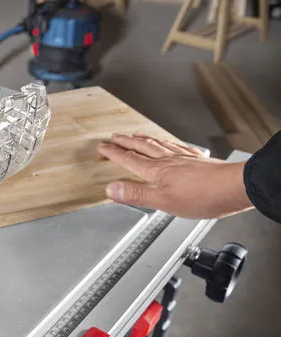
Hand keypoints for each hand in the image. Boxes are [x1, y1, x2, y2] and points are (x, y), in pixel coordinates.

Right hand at [97, 133, 251, 218]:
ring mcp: (183, 159)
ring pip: (158, 145)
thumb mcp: (164, 201)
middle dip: (125, 143)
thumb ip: (137, 195)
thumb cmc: (203, 196)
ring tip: (135, 135)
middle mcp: (168, 161)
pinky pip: (177, 147)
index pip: (129, 160)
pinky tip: (168, 143)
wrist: (235, 187)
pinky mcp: (197, 160)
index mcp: (157, 171)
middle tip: (113, 138)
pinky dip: (167, 142)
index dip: (113, 153)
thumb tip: (112, 189)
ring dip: (143, 139)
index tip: (102, 148)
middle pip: (142, 148)